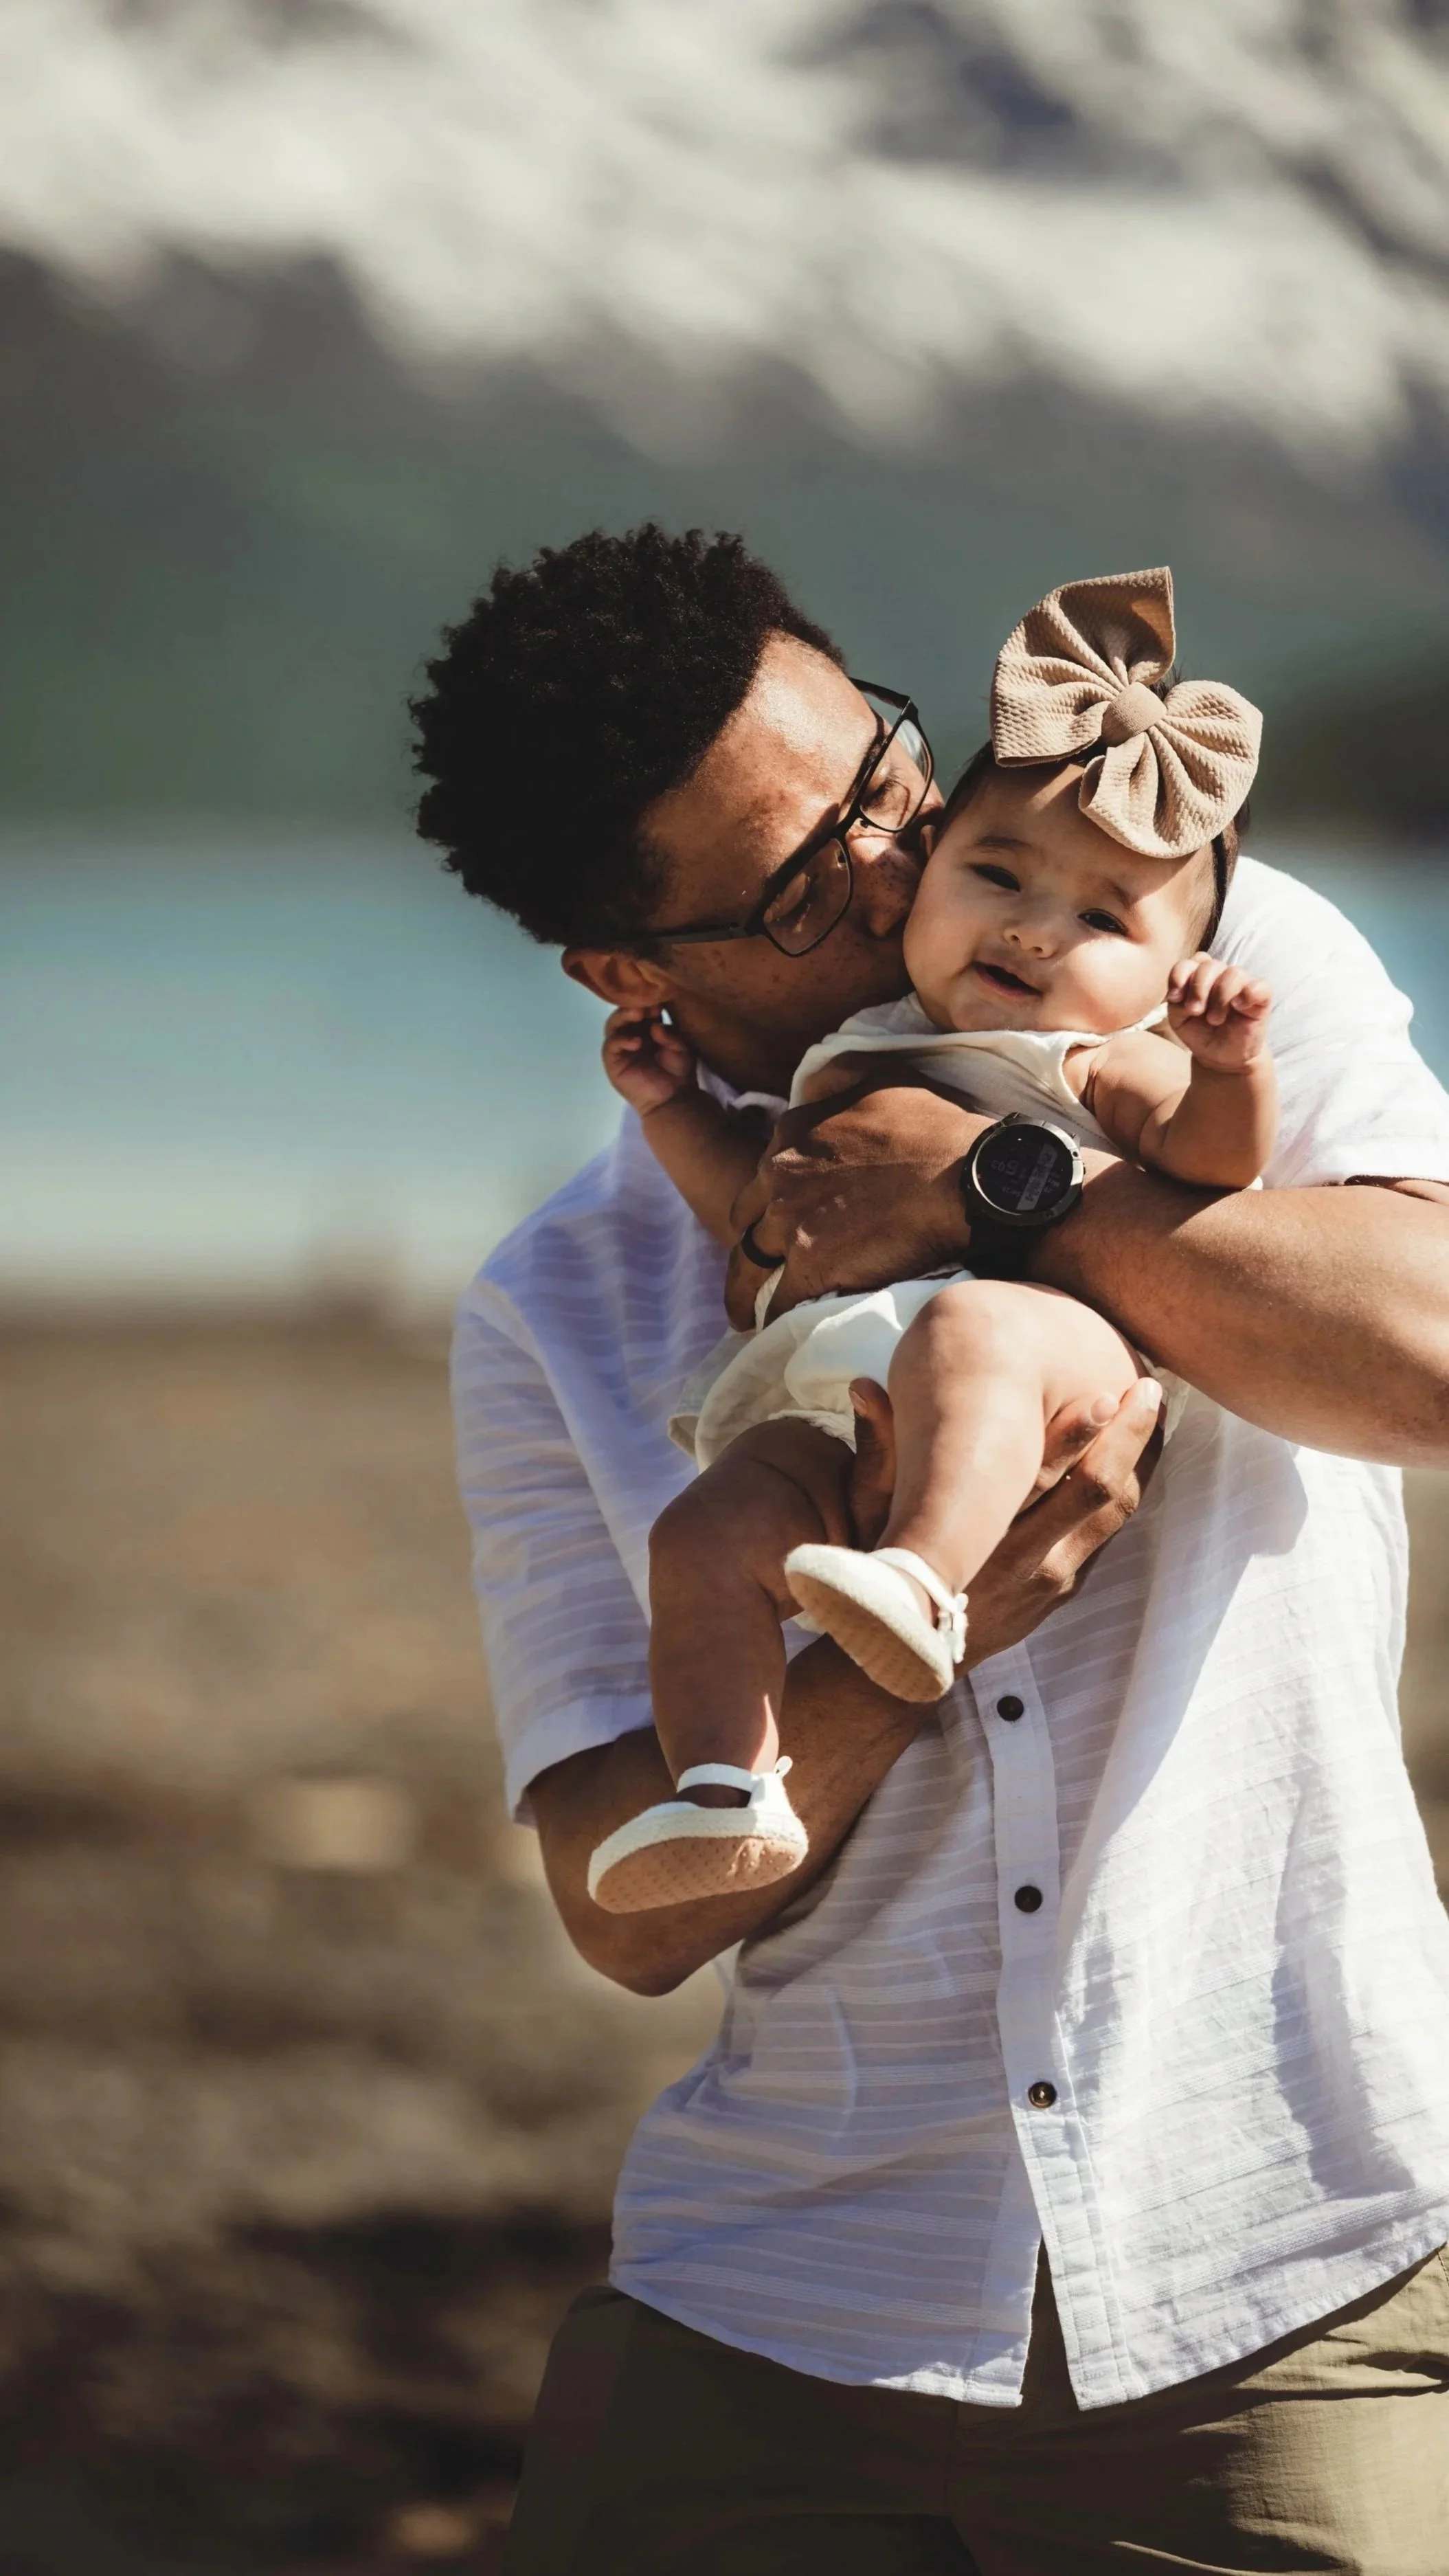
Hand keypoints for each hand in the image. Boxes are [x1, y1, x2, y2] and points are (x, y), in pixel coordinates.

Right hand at [601, 1006, 695, 1113]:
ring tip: (638, 1014)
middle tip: (646, 1004)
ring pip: (613, 1025)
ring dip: (623, 1016)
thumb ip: (668, 1033)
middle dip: (633, 1005)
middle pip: (624, 1014)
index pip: (640, 1010)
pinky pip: (611, 1045)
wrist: (674, 1100)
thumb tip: (656, 1026)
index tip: (659, 998)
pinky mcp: (613, 1063)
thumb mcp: (680, 1048)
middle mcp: (632, 1036)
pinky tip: (637, 1042)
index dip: (647, 1002)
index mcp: (647, 1031)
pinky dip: (622, 1039)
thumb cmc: (678, 1074)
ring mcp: (621, 1049)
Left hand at [724, 1073, 984, 1328]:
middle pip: (745, 1221)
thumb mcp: (880, 1077)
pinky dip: (778, 1319)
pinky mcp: (812, 1267)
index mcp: (791, 1133)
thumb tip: (814, 1086)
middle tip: (746, 1275)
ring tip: (746, 1318)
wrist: (966, 1179)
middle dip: (746, 1247)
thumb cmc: (935, 1127)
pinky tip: (779, 1333)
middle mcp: (779, 1175)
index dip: (764, 1201)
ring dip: (745, 1294)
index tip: (769, 1220)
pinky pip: (782, 1302)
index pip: (761, 1174)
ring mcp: (791, 1222)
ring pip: (752, 1266)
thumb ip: (838, 1081)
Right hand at [844, 1374, 1161, 1626]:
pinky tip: (1136, 1456)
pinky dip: (1126, 1490)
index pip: (1041, 1475)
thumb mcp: (870, 1513)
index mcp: (980, 1531)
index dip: (1079, 1433)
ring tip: (1151, 1412)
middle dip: (1128, 1436)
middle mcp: (1024, 1556)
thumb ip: (876, 1450)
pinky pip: (1108, 1535)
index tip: (1104, 1392)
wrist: (909, 1656)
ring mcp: (1050, 1577)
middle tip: (1149, 1389)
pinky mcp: (1063, 1589)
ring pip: (1114, 1514)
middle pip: (1096, 1490)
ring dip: (1139, 1460)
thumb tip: (862, 1385)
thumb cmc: (887, 1569)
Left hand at [1167, 955, 1271, 1072]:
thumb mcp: (1179, 1019)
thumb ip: (1177, 1001)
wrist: (1220, 1057)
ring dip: (1220, 998)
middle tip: (1195, 1011)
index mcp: (1200, 976)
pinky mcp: (1262, 997)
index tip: (1175, 998)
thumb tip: (1183, 991)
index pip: (1190, 962)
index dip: (1179, 975)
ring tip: (1215, 1019)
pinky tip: (1239, 1006)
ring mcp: (1243, 984)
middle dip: (1198, 988)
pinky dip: (1249, 993)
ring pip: (1233, 973)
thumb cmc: (1200, 1032)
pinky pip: (1261, 985)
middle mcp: (1222, 975)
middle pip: (1209, 965)